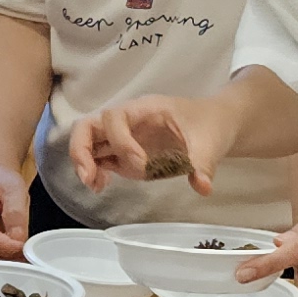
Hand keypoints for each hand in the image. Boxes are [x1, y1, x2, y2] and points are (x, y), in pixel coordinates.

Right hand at [0, 165, 32, 258]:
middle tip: (26, 255)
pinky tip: (8, 254)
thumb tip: (17, 240)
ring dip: (2, 261)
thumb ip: (16, 215)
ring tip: (18, 254)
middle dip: (7, 258)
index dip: (8, 248)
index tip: (25, 249)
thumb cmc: (2, 183)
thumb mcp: (15, 190)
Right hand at [62, 95, 225, 196]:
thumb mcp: (210, 143)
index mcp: (145, 110)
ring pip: (89, 143)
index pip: (114, 117)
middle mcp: (128, 122)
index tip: (142, 164)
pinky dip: (95, 173)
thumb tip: (203, 186)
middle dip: (81, 150)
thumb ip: (203, 164)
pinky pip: (100, 160)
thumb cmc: (209, 124)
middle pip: (88, 126)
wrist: (215, 125)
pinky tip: (101, 187)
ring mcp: (125, 138)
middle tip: (89, 176)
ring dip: (84, 164)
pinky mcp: (125, 155)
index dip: (121, 141)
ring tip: (95, 186)